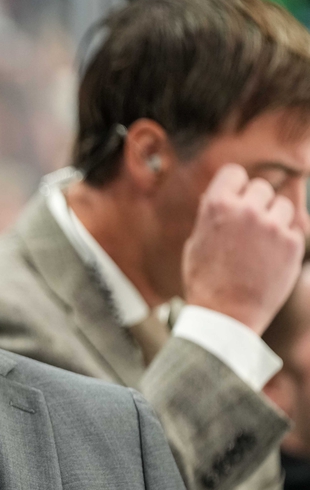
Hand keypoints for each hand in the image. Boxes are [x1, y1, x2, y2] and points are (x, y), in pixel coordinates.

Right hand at [182, 163, 305, 334]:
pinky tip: (269, 260)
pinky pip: (293, 230)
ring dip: (274, 220)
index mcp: (216, 206)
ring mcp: (272, 226)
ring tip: (260, 245)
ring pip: (282, 206)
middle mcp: (246, 210)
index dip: (235, 186)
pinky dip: (284, 242)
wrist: (225, 316)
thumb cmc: (205, 281)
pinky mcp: (292, 243)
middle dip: (256, 204)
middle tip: (248, 229)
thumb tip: (223, 195)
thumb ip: (211, 215)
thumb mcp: (195, 243)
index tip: (236, 200)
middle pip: (261, 188)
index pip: (234, 173)